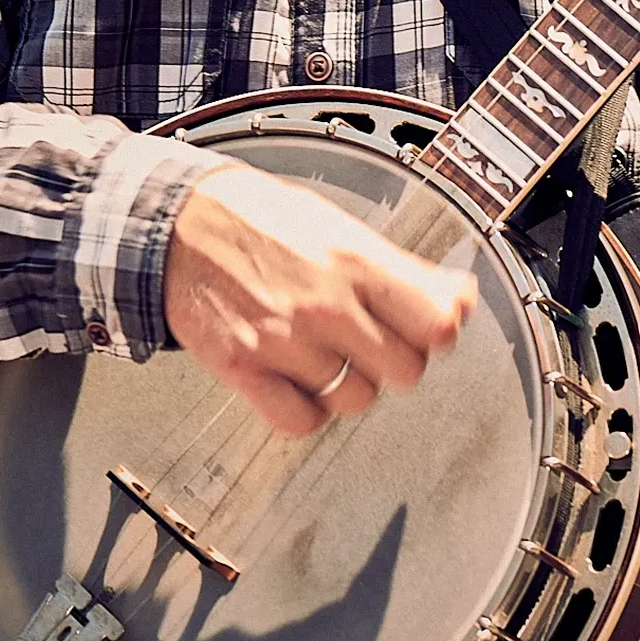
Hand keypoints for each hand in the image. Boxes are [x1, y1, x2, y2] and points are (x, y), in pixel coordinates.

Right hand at [163, 162, 476, 435]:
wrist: (175, 223)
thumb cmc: (260, 218)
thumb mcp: (340, 227)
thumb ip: (406, 270)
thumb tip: (464, 301)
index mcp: (354, 260)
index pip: (435, 325)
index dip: (437, 330)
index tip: (424, 325)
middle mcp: (323, 303)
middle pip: (403, 372)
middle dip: (393, 358)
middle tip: (369, 336)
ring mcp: (282, 340)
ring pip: (355, 400)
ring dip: (348, 383)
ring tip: (325, 350)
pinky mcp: (243, 369)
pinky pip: (301, 422)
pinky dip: (306, 409)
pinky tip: (296, 377)